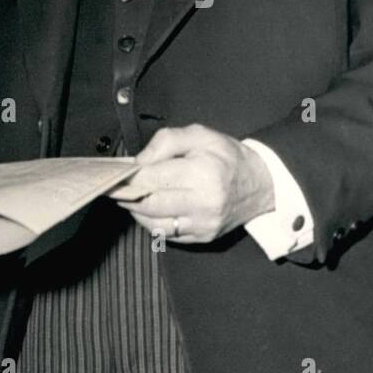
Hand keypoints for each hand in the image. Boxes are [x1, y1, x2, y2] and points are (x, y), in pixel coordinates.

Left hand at [109, 124, 274, 244]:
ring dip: (136, 211)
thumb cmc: (226, 156)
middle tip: (113, 187)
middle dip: (126, 195)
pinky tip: (148, 208)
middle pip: (148, 204)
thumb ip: (166, 141)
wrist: (260, 184)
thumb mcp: (200, 135)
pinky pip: (166, 234)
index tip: (112, 174)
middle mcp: (203, 203)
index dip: (127, 178)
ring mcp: (203, 224)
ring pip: (154, 224)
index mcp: (201, 173)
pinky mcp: (203, 237)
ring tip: (129, 196)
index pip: (152, 179)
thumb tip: (137, 161)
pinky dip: (151, 222)